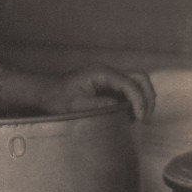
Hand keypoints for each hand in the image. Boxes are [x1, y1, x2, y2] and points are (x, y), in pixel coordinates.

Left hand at [34, 65, 155, 121]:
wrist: (44, 93)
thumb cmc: (57, 98)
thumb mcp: (75, 104)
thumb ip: (97, 105)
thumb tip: (118, 106)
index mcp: (101, 73)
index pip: (129, 83)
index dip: (139, 100)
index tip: (139, 118)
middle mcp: (108, 73)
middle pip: (140, 78)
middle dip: (147, 96)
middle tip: (144, 118)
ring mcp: (109, 79)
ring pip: (137, 84)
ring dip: (142, 99)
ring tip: (138, 119)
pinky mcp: (108, 88)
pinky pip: (128, 92)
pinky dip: (134, 103)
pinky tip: (128, 117)